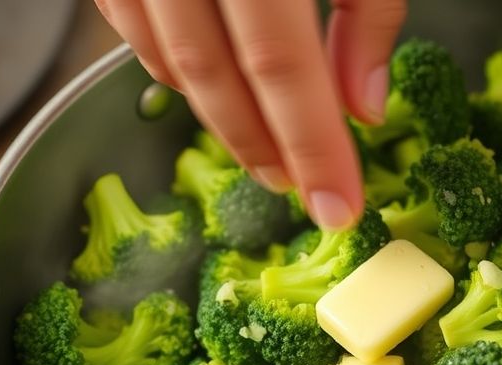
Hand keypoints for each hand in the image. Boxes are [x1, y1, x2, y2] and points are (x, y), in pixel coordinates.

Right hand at [93, 0, 406, 229]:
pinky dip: (177, 70)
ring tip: (269, 149)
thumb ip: (369, 14)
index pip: (281, 65)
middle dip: (263, 145)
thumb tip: (365, 107)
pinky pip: (132, 29)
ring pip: (167, 60)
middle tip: (303, 189)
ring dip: (221, 117)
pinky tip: (219, 90)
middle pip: (214, 75)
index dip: (312, 146)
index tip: (339, 208)